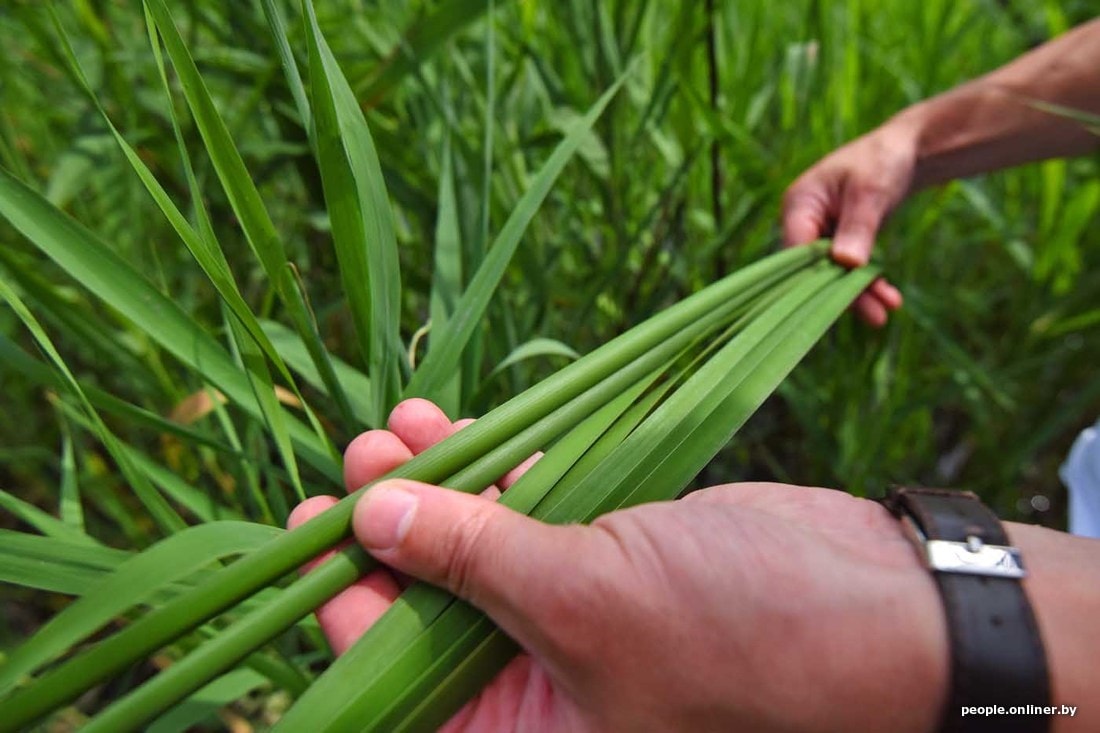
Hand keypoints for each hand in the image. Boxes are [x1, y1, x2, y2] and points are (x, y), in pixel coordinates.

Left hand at [291, 399, 949, 731]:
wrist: (884, 600)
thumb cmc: (745, 636)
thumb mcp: (587, 602)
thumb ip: (473, 561)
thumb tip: (369, 520)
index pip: (398, 682)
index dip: (346, 607)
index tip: (304, 536)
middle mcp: (540, 689)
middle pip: (429, 607)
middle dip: (390, 532)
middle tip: (352, 464)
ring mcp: (575, 615)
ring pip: (476, 547)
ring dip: (436, 486)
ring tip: (391, 429)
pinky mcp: (609, 554)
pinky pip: (529, 512)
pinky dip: (495, 469)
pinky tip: (455, 425)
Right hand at [782, 122, 914, 325]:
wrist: (905, 151)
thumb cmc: (883, 161)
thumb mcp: (871, 193)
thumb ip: (857, 228)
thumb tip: (846, 263)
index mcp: (799, 203)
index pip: (796, 251)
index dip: (812, 279)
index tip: (834, 304)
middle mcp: (803, 221)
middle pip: (814, 268)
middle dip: (842, 293)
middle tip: (875, 318)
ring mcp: (820, 233)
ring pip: (833, 274)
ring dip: (860, 293)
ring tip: (886, 314)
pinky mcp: (839, 242)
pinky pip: (848, 270)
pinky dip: (868, 284)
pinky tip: (890, 298)